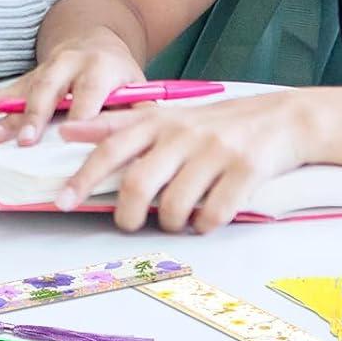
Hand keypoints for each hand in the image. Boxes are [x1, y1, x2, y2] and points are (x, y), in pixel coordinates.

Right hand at [0, 37, 146, 145]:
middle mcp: (64, 67)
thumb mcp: (138, 85)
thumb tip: (149, 139)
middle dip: (35, 115)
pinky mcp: (20, 83)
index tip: (69, 133)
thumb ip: (140, 110)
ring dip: (0, 116)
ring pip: (15, 93)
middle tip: (26, 139)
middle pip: (47, 90)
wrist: (94, 37)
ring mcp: (38, 74)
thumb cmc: (118, 73)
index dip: (80, 110)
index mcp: (98, 68)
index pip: (89, 91)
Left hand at [56, 90, 318, 231]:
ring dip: (171, 223)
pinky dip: (205, 225)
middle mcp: (181, 134)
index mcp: (157, 121)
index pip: (110, 148)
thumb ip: (117, 124)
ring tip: (175, 220)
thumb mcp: (163, 115)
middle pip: (139, 183)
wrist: (279, 119)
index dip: (83, 175)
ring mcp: (213, 151)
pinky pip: (214, 213)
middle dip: (128, 214)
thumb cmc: (211, 124)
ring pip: (176, 204)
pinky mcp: (244, 170)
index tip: (62, 200)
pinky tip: (206, 219)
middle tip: (128, 225)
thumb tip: (68, 130)